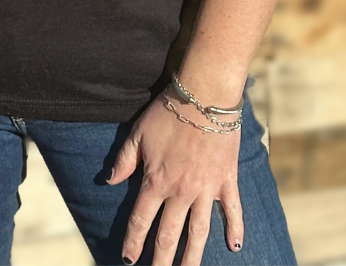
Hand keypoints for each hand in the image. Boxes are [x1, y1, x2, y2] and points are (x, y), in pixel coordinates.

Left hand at [108, 89, 243, 264]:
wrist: (204, 95)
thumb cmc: (168, 111)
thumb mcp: (138, 133)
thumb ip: (124, 160)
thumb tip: (110, 181)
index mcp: (156, 181)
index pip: (141, 221)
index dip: (132, 242)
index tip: (127, 259)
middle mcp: (180, 192)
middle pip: (168, 235)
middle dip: (160, 261)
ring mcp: (206, 189)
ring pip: (198, 233)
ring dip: (192, 257)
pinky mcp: (227, 180)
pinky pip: (232, 210)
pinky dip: (235, 229)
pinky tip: (235, 247)